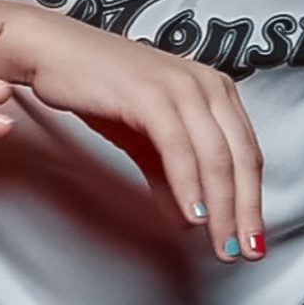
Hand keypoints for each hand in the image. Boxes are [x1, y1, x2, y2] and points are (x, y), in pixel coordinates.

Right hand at [1, 2, 264, 264]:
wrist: (51, 53)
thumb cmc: (96, 87)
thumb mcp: (140, 137)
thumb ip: (167, 175)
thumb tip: (187, 216)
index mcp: (214, 91)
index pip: (247, 154)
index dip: (252, 201)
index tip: (249, 238)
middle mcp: (207, 86)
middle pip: (241, 159)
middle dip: (244, 211)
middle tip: (242, 251)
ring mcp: (182, 88)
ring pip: (215, 158)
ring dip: (221, 207)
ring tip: (219, 242)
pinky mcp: (152, 96)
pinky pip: (179, 149)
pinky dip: (188, 185)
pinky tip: (191, 215)